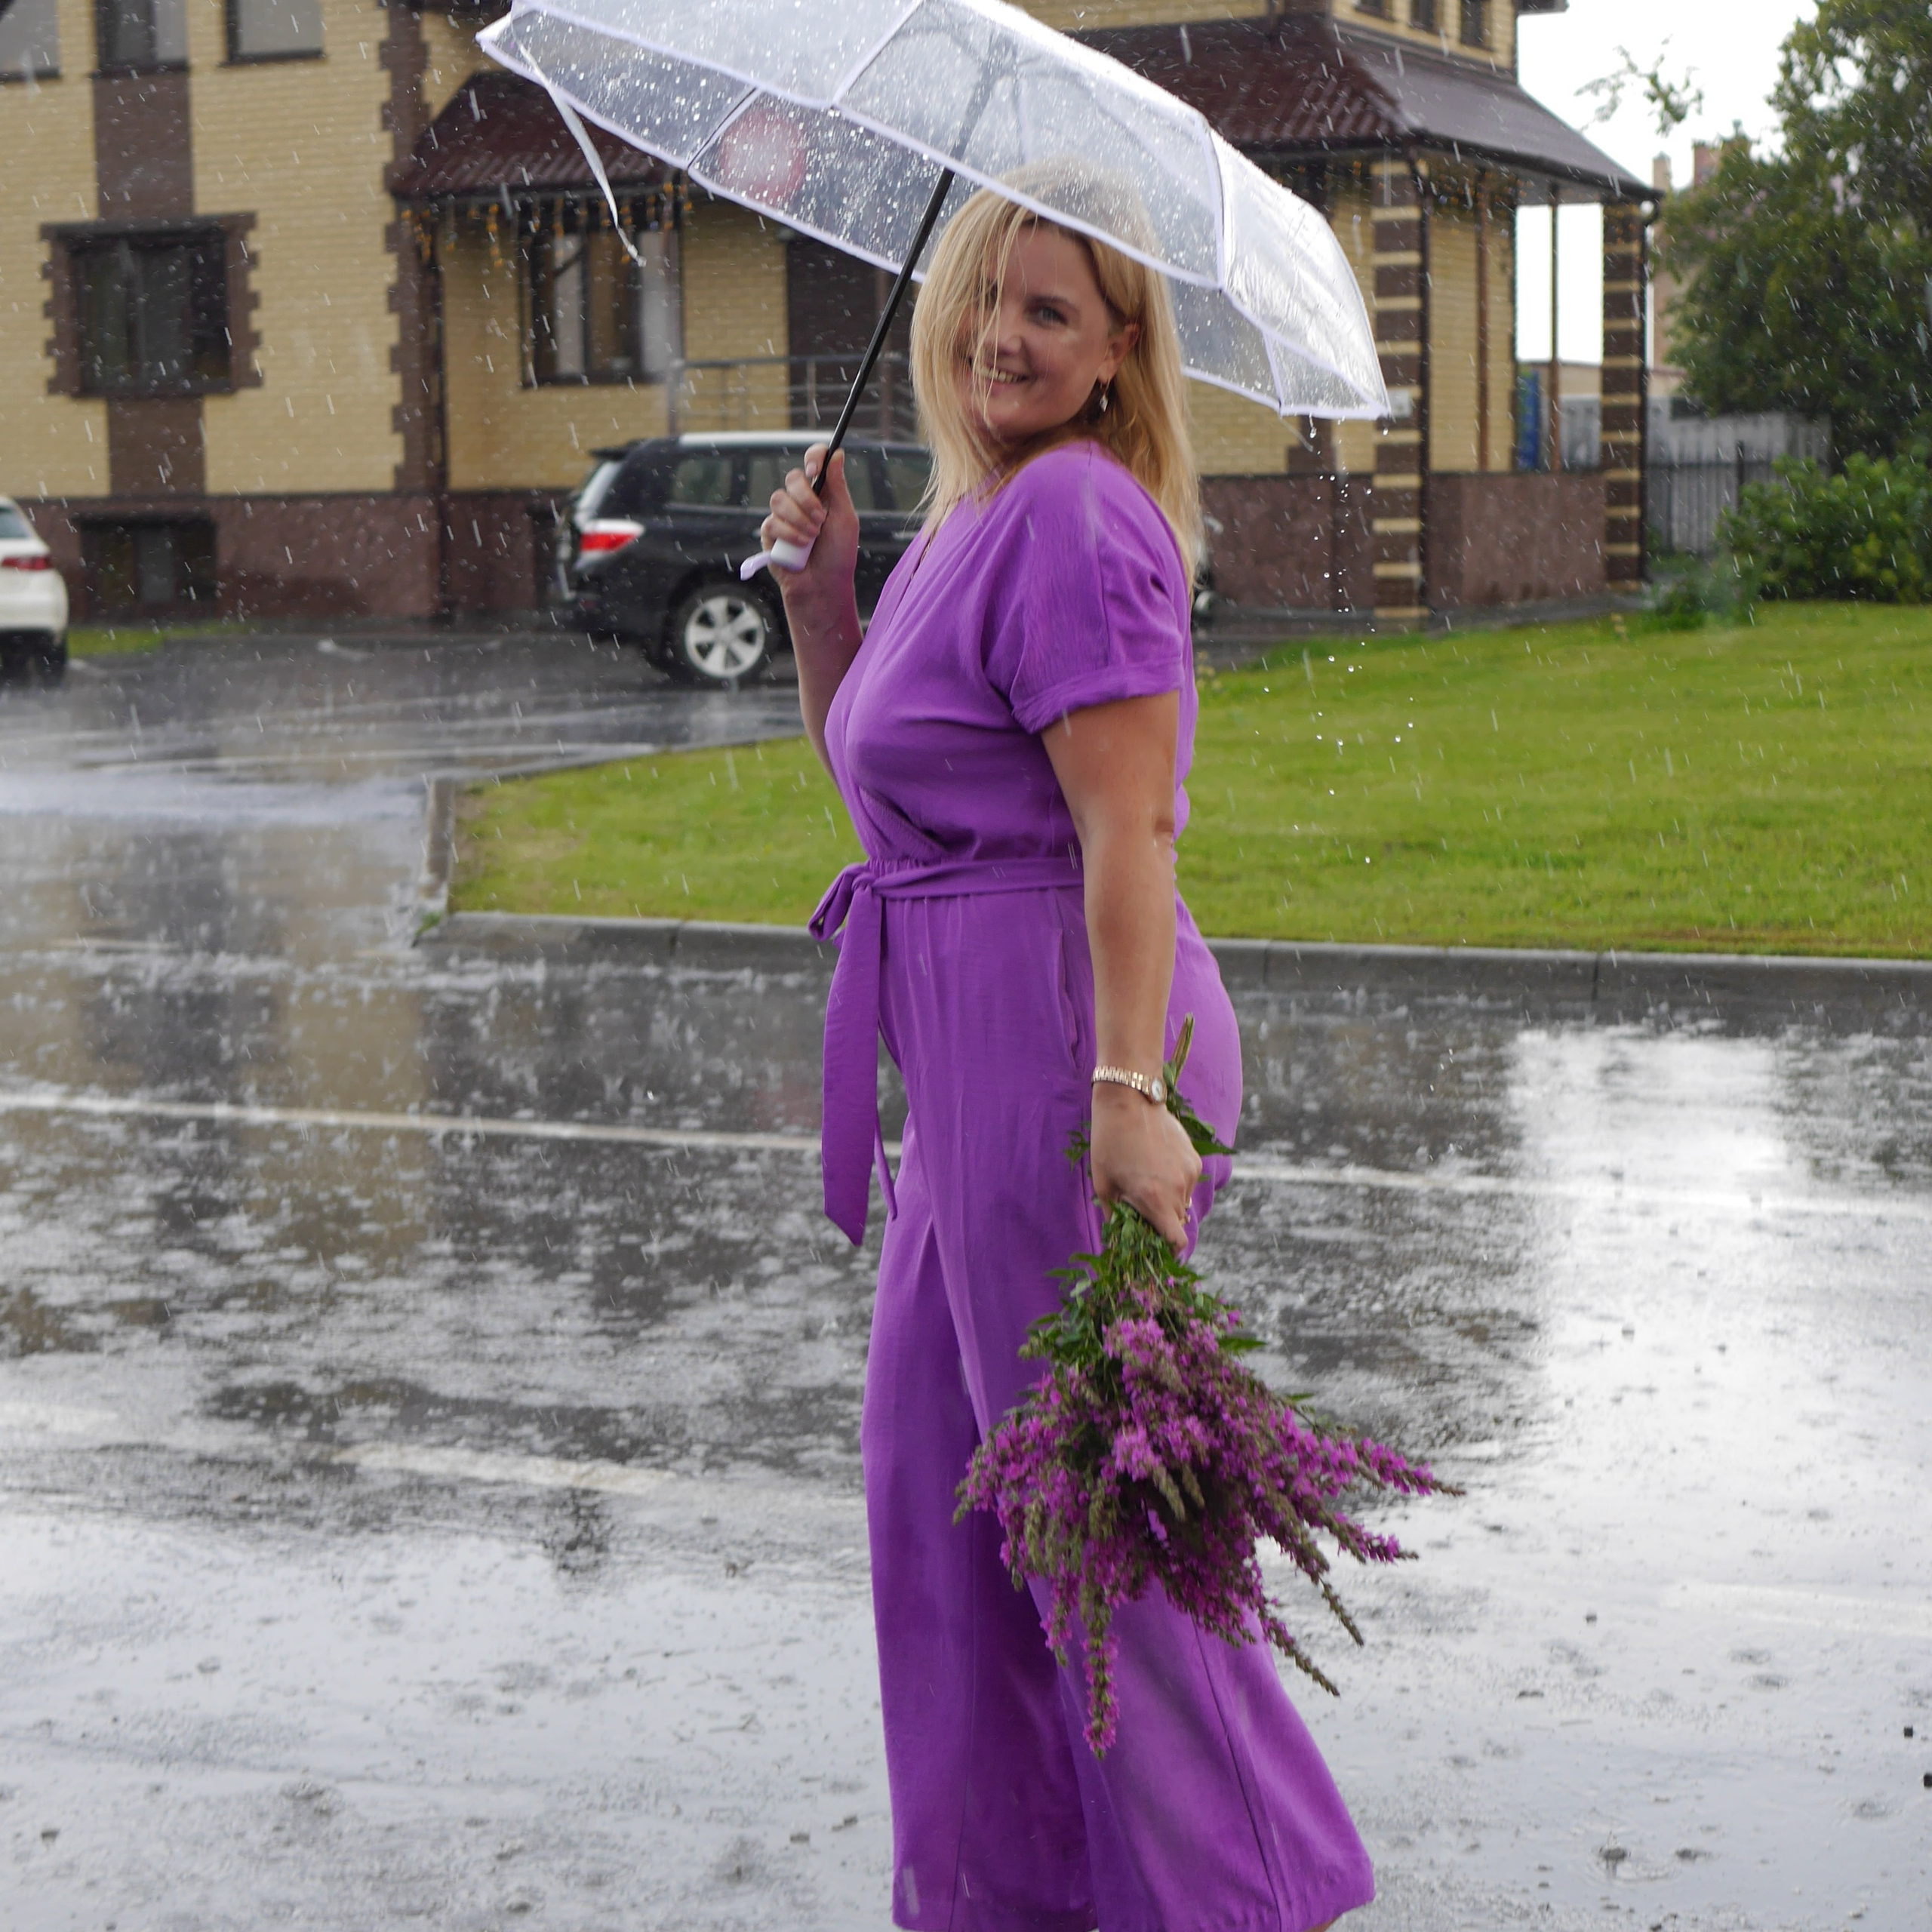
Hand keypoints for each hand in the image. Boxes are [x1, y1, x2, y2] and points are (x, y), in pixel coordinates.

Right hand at [761, 444, 859, 607]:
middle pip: (793, 477)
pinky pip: (772, 522)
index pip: (813, 461)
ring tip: (812, 538)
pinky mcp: (770, 533)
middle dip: (806, 497)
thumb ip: (838, 485)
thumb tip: (836, 452)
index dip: (813, 457)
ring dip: (798, 519)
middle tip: (820, 519)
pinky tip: (800, 547)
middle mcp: (801, 501)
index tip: (815, 469)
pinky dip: (789, 534)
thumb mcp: (844, 518)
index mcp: (822, 493)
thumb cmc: (839, 555)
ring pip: (779, 498)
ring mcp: (783, 516)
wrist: (824, 586)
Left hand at [1088, 1085, 1201, 1248]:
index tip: (1156, 1244)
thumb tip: (1117, 1235)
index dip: (1168, 1248)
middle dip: (1162, 1222)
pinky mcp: (1194, 1159)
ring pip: (1183, 1201)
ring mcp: (1189, 1173)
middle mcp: (1177, 1189)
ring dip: (1168, 1200)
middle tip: (1142, 1208)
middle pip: (1178, 1222)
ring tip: (1147, 1179)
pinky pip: (1187, 1181)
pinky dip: (1175, 1181)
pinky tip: (1157, 1163)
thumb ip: (1114, 1215)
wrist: (1130, 1100)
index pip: (1177, 1241)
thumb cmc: (1109, 1142)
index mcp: (1154, 1200)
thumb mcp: (1103, 1183)